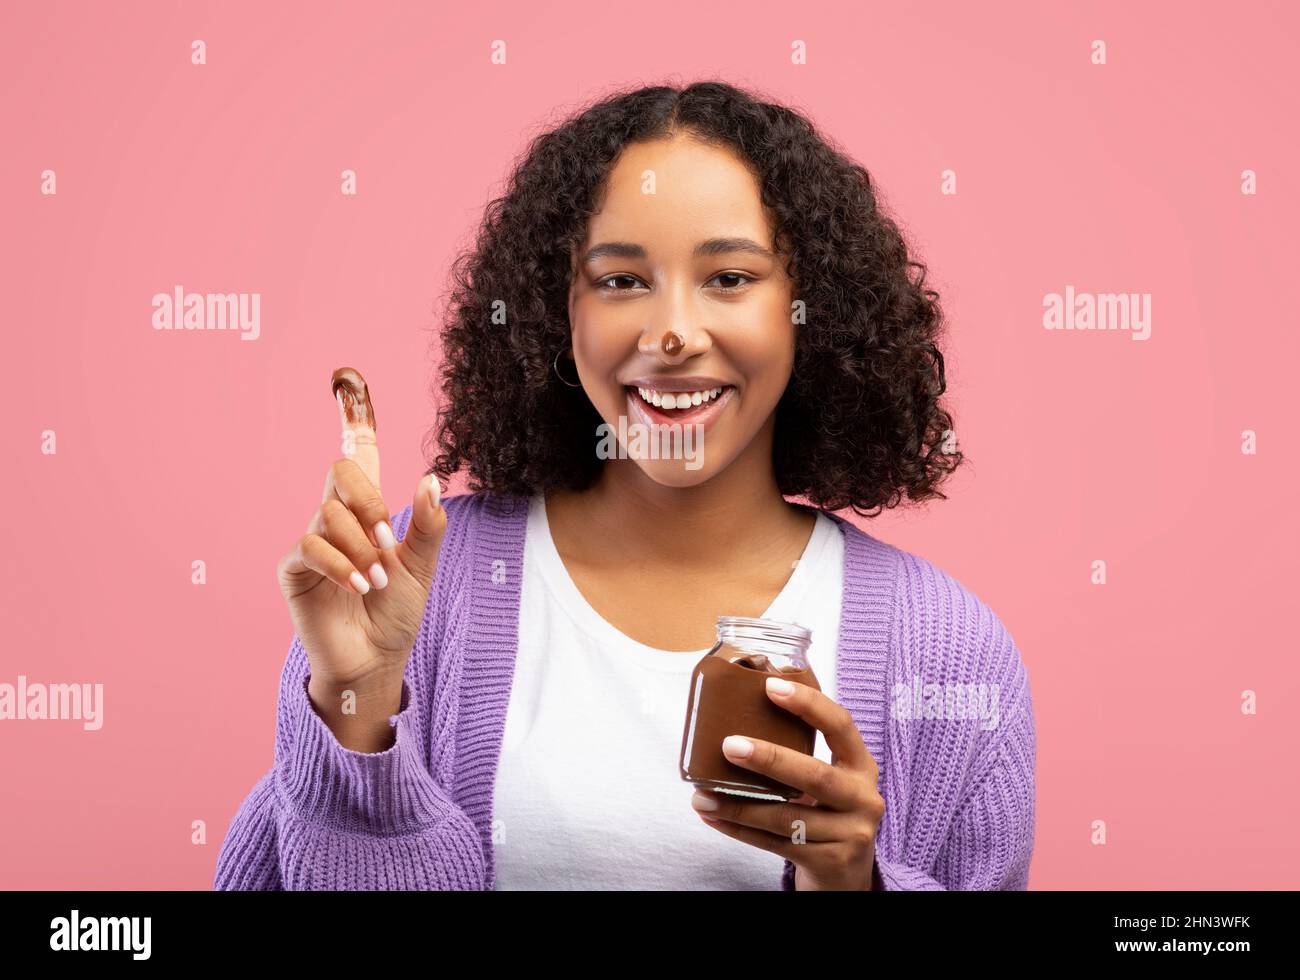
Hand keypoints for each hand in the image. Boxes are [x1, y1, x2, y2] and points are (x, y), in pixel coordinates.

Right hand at [276, 368, 446, 699]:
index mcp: (369, 513)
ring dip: (360, 547)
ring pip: (329, 513)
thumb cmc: (396, 614)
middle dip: (369, 501)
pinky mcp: (293, 569)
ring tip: (378, 580)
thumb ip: (427, 526)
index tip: (349, 382)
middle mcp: (336, 519)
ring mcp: (312, 541)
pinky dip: (339, 563)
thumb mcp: (421, 568)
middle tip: (388, 540)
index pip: (360, 460)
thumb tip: (432, 477)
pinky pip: (309, 545)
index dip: (355, 423)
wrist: (375, 659)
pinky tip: (360, 586)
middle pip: (341, 473)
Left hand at [690, 674, 884, 889]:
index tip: (771, 687)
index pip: (841, 725)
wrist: (846, 875)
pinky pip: (776, 844)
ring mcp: (851, 834)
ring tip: (702, 796)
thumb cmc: (826, 812)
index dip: (808, 704)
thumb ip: (801, 751)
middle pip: (816, 777)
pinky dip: (740, 831)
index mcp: (861, 765)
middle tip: (729, 745)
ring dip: (739, 806)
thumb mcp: (829, 778)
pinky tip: (714, 818)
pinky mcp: (831, 863)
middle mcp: (864, 798)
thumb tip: (738, 711)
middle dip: (770, 759)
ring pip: (788, 817)